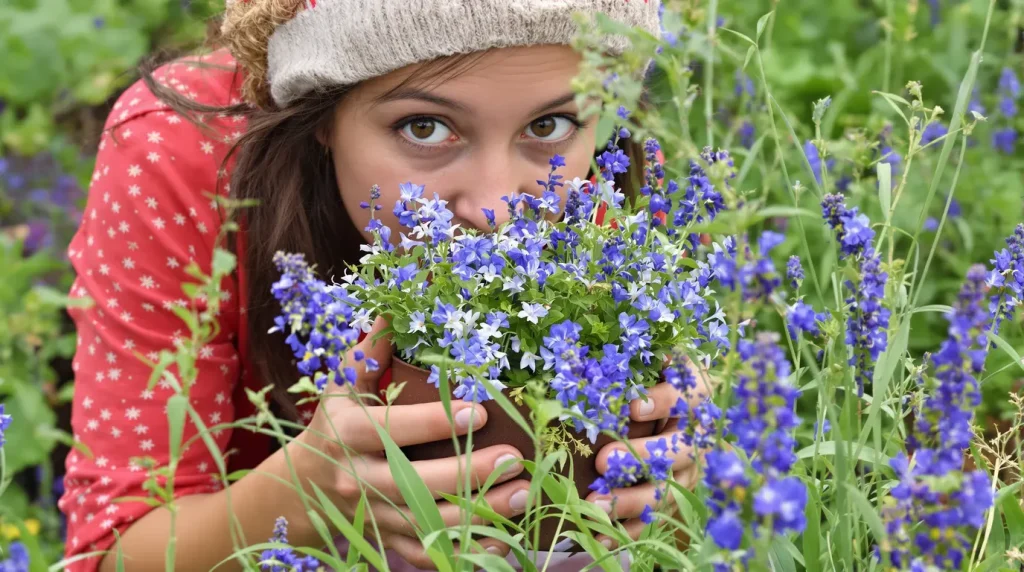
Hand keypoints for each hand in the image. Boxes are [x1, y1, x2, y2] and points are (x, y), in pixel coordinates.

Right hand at [299, 318, 529, 567]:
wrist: (304, 486)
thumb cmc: (335, 424)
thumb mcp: (343, 385)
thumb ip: (371, 351)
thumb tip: (395, 305)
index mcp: (351, 434)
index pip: (396, 429)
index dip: (437, 422)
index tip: (479, 410)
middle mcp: (360, 479)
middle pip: (418, 484)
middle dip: (470, 473)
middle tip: (515, 459)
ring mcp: (375, 516)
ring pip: (430, 523)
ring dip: (481, 514)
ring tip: (524, 494)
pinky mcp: (388, 540)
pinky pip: (429, 554)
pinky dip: (466, 551)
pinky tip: (503, 538)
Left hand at [589, 358, 711, 548]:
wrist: (676, 402)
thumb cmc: (652, 372)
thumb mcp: (650, 357)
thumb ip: (635, 357)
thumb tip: (599, 354)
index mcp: (695, 391)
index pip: (688, 396)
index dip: (665, 402)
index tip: (634, 406)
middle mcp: (699, 432)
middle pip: (679, 449)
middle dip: (642, 457)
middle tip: (605, 461)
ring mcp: (691, 466)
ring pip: (669, 488)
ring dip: (631, 499)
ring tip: (594, 504)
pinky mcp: (678, 492)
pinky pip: (658, 514)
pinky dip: (630, 525)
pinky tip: (602, 532)